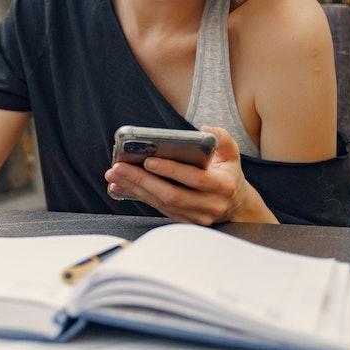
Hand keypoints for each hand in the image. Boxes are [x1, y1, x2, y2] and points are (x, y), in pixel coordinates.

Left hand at [104, 126, 273, 224]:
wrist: (234, 204)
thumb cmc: (227, 172)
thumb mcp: (231, 153)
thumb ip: (222, 138)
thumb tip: (205, 129)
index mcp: (223, 185)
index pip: (195, 179)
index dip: (171, 170)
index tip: (148, 160)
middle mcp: (210, 204)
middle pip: (171, 194)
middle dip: (142, 180)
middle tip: (119, 167)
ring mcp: (196, 216)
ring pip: (161, 203)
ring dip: (135, 188)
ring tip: (115, 175)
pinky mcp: (183, 220)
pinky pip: (157, 208)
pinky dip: (138, 196)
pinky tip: (121, 186)